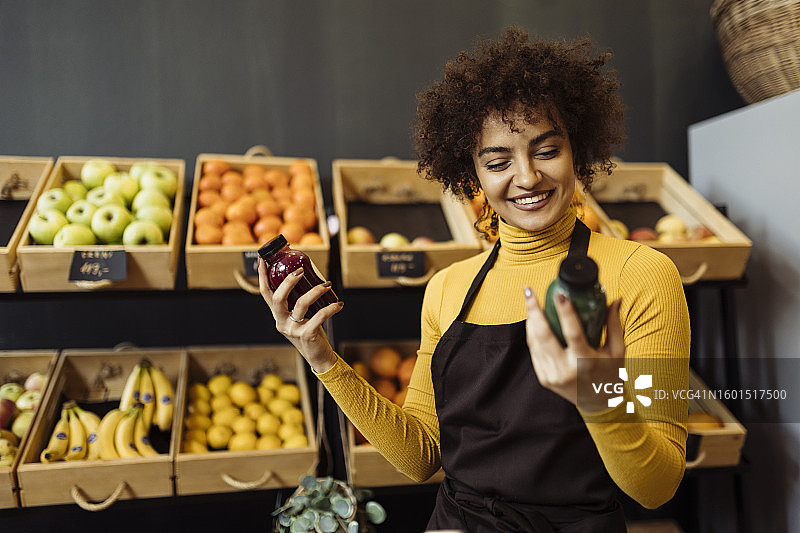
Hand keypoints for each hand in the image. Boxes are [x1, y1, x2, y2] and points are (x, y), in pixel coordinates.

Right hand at [258, 258, 343, 372]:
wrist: (318, 356)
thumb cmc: (310, 331)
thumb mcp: (300, 316)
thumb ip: (298, 301)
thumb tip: (307, 276)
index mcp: (278, 315)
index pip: (265, 293)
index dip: (262, 276)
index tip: (262, 259)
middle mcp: (281, 322)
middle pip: (278, 297)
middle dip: (288, 281)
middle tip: (300, 270)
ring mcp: (293, 329)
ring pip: (301, 304)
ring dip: (316, 291)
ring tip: (327, 285)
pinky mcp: (307, 335)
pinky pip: (319, 316)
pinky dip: (331, 308)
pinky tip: (339, 304)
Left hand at [524, 287, 623, 410]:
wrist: (599, 404)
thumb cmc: (610, 374)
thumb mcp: (617, 351)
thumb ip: (614, 325)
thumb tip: (615, 299)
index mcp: (585, 362)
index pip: (573, 333)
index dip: (566, 313)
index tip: (560, 294)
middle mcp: (565, 370)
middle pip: (544, 335)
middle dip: (534, 310)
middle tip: (529, 291)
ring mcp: (551, 375)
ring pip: (534, 342)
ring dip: (531, 319)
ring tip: (530, 300)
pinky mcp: (544, 378)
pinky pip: (534, 351)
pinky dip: (532, 334)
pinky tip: (533, 320)